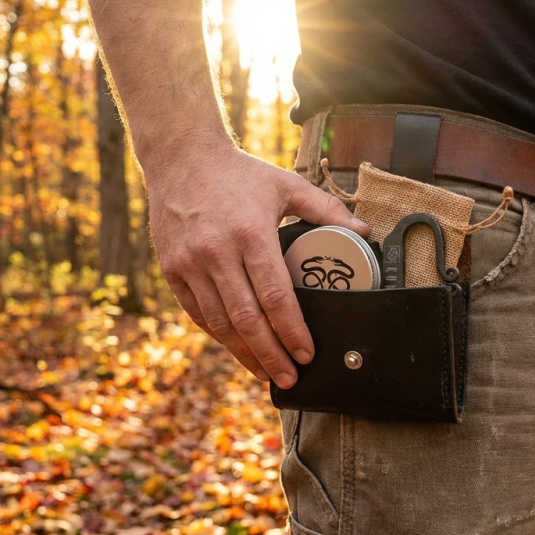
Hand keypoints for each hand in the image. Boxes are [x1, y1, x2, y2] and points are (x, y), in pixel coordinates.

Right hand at [147, 143, 368, 387]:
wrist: (180, 157)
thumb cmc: (240, 173)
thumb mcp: (287, 185)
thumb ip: (327, 210)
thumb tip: (363, 232)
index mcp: (250, 233)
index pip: (275, 296)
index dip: (292, 331)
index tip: (306, 354)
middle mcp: (216, 252)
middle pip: (247, 320)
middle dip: (271, 355)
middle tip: (289, 378)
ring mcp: (189, 263)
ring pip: (220, 323)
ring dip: (244, 354)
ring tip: (265, 374)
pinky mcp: (171, 269)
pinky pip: (197, 313)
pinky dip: (219, 335)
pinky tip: (237, 349)